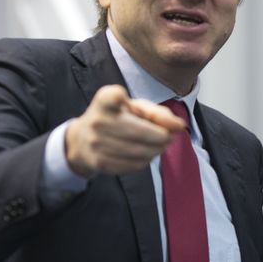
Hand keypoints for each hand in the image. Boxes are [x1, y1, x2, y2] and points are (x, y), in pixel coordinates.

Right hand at [64, 85, 185, 176]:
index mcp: (104, 101)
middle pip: (141, 132)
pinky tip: (145, 154)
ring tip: (159, 145)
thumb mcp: (134, 107)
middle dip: (162, 137)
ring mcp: (96, 144)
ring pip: (140, 152)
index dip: (118, 97)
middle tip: (168, 137)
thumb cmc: (116, 118)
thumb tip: (180, 126)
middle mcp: (97, 121)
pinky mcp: (100, 163)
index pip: (111, 97)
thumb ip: (158, 113)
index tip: (122, 97)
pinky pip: (134, 165)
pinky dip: (146, 160)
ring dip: (157, 150)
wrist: (83, 141)